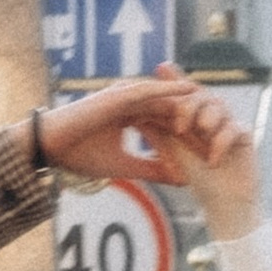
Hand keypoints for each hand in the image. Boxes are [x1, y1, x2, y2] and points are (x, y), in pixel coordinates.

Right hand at [37, 77, 243, 207]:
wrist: (50, 146)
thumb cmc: (78, 155)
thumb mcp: (124, 165)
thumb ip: (152, 168)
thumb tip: (180, 179)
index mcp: (130, 116)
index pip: (166, 125)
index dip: (189, 137)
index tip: (210, 150)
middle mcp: (130, 102)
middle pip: (170, 110)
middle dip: (195, 122)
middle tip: (220, 131)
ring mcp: (124, 94)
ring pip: (164, 99)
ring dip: (188, 105)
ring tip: (213, 110)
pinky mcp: (119, 93)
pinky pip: (150, 91)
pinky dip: (170, 91)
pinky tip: (192, 92)